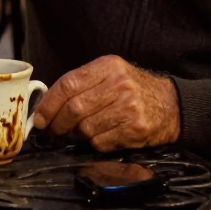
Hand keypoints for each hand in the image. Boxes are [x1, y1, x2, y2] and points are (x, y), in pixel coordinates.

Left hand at [31, 55, 180, 151]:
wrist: (171, 105)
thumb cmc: (133, 89)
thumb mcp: (110, 74)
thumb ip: (82, 84)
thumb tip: (48, 106)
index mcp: (108, 66)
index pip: (68, 84)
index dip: (49, 103)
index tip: (40, 117)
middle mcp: (118, 84)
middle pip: (74, 108)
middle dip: (57, 123)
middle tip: (52, 131)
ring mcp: (128, 107)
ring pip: (85, 128)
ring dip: (77, 135)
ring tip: (80, 132)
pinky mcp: (135, 129)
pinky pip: (100, 142)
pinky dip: (94, 143)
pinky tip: (101, 135)